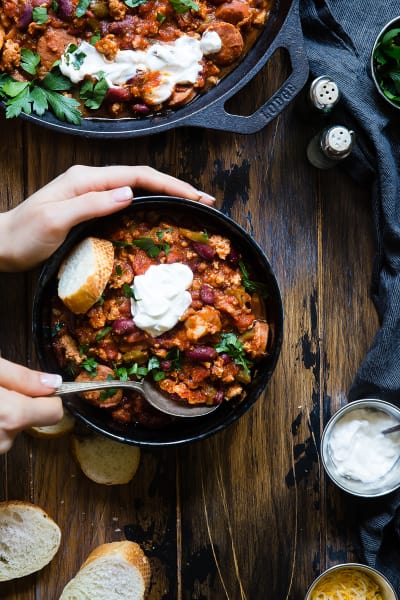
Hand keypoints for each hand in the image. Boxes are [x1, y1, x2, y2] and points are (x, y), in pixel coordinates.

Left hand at [0, 165, 214, 270]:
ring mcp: (90, 191)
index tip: (195, 195)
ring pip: (136, 186)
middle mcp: (90, 180)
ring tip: (190, 203)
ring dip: (165, 193)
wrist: (2, 244)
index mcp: (86, 179)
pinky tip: (159, 211)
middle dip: (175, 186)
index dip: (169, 184)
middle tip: (204, 199)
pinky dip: (149, 202)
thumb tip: (130, 193)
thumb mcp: (57, 220)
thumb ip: (92, 204)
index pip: (137, 175)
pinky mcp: (89, 204)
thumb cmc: (25, 236)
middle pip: (141, 177)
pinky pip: (126, 199)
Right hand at [0, 357, 62, 453]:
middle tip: (1, 391)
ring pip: (11, 427)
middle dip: (18, 404)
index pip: (54, 412)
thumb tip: (53, 382)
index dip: (49, 398)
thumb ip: (21, 377)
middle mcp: (3, 438)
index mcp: (11, 415)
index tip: (41, 389)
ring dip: (3, 415)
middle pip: (30, 419)